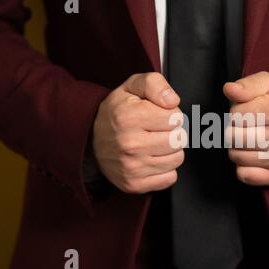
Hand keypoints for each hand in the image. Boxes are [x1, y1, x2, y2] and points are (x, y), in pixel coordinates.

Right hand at [93, 73, 184, 193]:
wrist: (89, 140)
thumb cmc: (117, 112)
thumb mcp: (132, 87)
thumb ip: (155, 84)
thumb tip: (172, 100)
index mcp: (129, 117)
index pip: (176, 118)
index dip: (171, 114)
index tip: (158, 115)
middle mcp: (130, 144)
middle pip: (179, 139)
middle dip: (172, 132)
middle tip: (156, 130)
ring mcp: (132, 167)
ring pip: (178, 158)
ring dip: (170, 151)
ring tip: (154, 143)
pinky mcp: (135, 184)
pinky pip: (170, 178)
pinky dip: (165, 169)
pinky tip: (152, 159)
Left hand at [224, 71, 268, 185]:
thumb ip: (247, 85)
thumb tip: (229, 89)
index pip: (236, 115)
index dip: (236, 111)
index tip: (247, 111)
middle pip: (233, 137)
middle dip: (234, 129)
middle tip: (247, 126)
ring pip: (235, 156)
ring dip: (237, 147)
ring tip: (251, 138)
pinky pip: (244, 175)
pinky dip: (243, 166)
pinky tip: (254, 155)